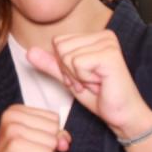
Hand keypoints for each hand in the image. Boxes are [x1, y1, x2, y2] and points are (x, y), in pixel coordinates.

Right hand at [0, 105, 70, 151]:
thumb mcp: (38, 143)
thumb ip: (55, 135)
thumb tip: (66, 140)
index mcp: (16, 110)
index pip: (54, 118)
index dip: (47, 136)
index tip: (29, 144)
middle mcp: (12, 116)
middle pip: (54, 128)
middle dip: (45, 145)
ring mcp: (13, 129)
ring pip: (52, 142)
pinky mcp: (16, 145)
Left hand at [27, 31, 151, 140]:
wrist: (122, 115)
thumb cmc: (99, 97)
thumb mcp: (69, 78)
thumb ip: (51, 64)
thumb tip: (29, 51)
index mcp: (95, 36)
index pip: (58, 42)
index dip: (63, 65)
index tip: (83, 77)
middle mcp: (104, 35)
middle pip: (60, 47)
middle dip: (69, 71)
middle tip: (89, 82)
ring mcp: (108, 43)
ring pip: (67, 56)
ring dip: (77, 77)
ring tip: (95, 83)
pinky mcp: (109, 55)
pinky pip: (77, 63)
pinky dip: (83, 79)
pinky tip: (100, 84)